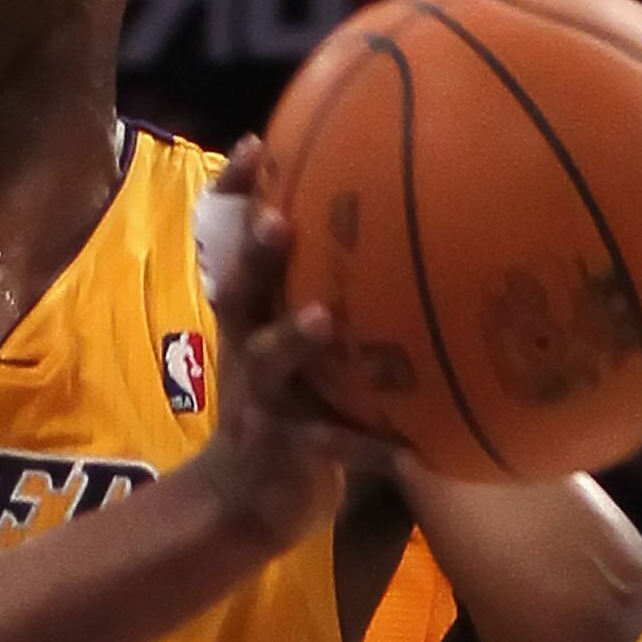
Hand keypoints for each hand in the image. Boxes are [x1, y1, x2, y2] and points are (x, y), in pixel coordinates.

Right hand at [187, 139, 382, 552]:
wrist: (245, 497)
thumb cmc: (286, 403)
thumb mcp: (290, 342)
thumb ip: (324, 292)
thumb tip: (402, 226)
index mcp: (250, 316)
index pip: (228, 243)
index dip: (235, 195)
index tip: (256, 144)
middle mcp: (247, 347)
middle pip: (240, 291)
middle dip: (255, 256)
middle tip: (279, 222)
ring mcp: (263, 399)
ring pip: (272, 362)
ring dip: (296, 340)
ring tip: (324, 320)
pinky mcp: (287, 449)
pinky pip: (332, 446)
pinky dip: (370, 447)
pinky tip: (413, 449)